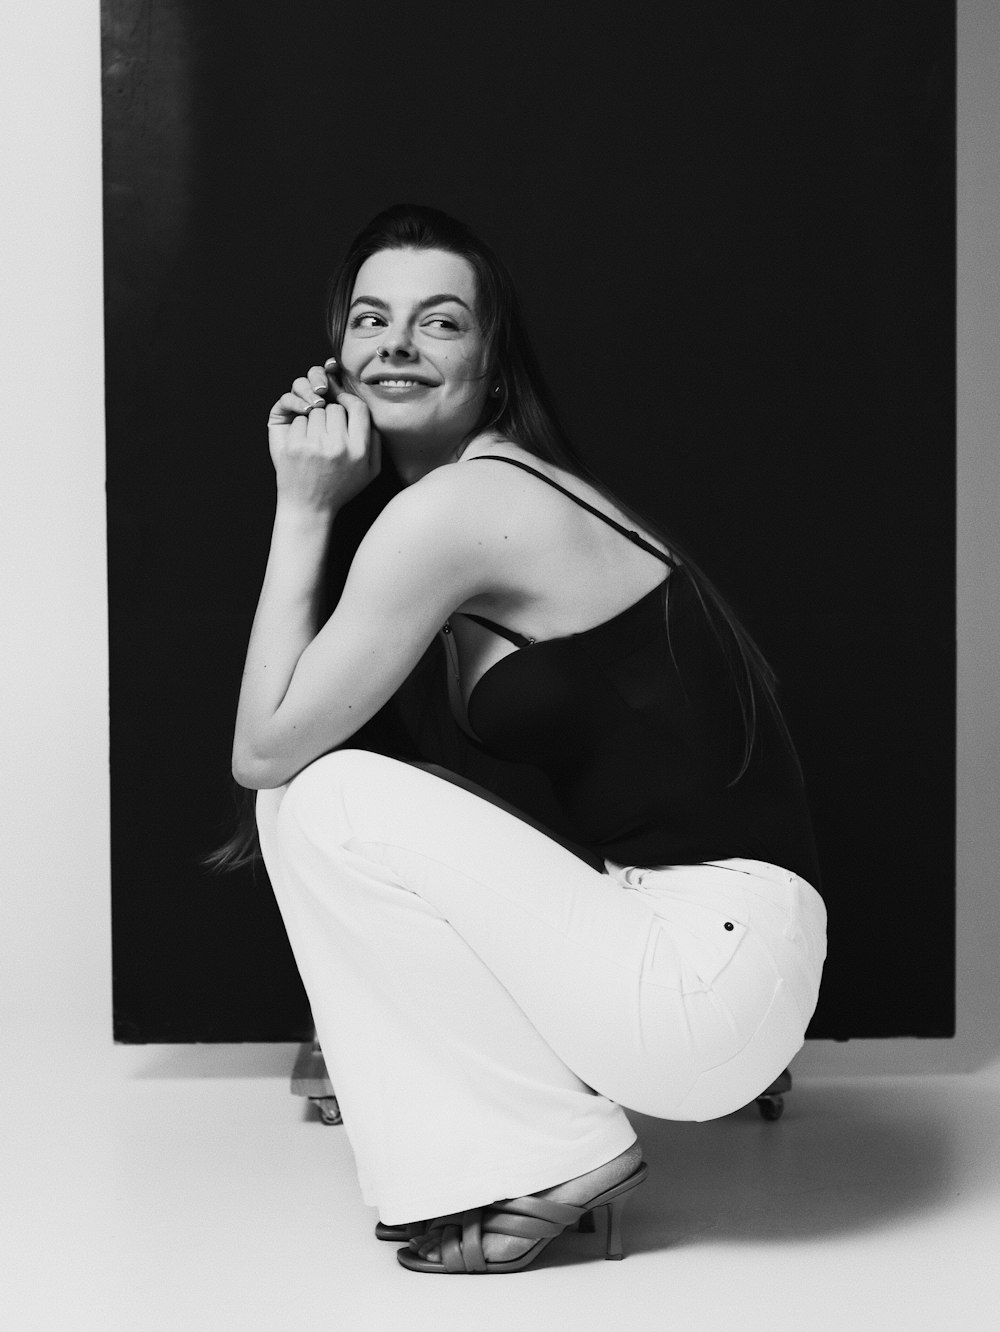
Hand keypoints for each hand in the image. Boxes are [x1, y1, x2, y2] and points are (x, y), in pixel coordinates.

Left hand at [267, 359, 381, 512]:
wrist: (309, 508)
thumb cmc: (340, 489)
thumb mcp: (369, 473)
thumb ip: (376, 445)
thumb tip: (371, 421)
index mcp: (359, 451)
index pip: (358, 409)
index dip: (350, 400)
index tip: (343, 401)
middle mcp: (338, 446)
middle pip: (335, 408)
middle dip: (330, 415)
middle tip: (327, 430)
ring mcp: (314, 446)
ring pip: (315, 412)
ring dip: (314, 421)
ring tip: (315, 439)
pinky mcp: (294, 446)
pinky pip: (299, 421)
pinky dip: (300, 429)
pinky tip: (303, 444)